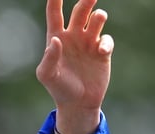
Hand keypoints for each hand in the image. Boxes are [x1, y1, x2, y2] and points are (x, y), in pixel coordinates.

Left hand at [36, 0, 112, 133]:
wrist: (77, 103)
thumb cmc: (58, 88)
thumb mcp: (47, 75)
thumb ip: (48, 58)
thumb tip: (55, 41)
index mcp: (56, 38)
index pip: (54, 14)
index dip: (55, 0)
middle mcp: (73, 37)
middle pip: (80, 11)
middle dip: (87, 1)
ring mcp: (88, 43)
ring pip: (96, 19)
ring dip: (98, 16)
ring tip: (98, 19)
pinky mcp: (102, 52)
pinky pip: (106, 39)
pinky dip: (106, 42)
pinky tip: (101, 51)